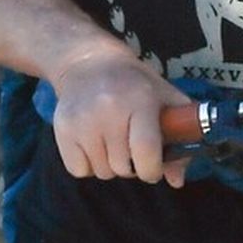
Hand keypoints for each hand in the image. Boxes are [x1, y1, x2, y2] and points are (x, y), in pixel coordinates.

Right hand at [49, 44, 189, 186]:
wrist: (88, 63)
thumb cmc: (134, 85)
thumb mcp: (165, 100)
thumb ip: (180, 138)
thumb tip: (177, 180)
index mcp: (140, 100)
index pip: (146, 150)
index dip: (152, 169)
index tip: (153, 167)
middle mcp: (108, 109)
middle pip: (123, 167)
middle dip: (131, 165)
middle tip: (131, 147)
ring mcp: (82, 120)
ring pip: (102, 172)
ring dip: (110, 165)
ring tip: (112, 141)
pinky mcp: (62, 129)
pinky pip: (79, 170)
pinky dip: (88, 165)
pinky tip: (93, 143)